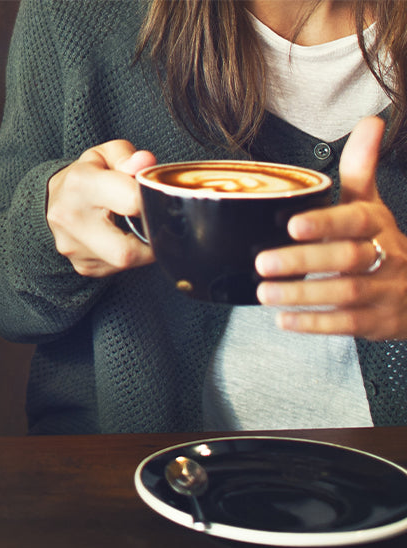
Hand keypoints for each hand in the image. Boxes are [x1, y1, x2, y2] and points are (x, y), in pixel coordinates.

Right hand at [46, 140, 158, 276]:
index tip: (152, 195)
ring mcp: (73, 247)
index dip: (151, 198)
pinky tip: (118, 238)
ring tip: (132, 227)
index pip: (132, 201)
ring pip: (125, 262)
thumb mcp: (104, 156)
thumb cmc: (86, 177)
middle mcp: (71, 220)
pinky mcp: (82, 265)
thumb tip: (145, 163)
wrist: (53, 202)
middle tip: (151, 221)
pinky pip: (117, 267)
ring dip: (139, 247)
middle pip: (127, 250)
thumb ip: (127, 157)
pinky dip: (126, 254)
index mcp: (81, 185)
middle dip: (149, 238)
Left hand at [256, 116, 406, 339]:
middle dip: (303, 261)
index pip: (357, 220)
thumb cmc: (380, 242)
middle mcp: (386, 257)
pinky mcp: (378, 321)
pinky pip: (348, 324)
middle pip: (347, 258)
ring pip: (346, 293)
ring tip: (264, 292)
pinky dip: (314, 323)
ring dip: (302, 294)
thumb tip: (371, 121)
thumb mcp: (371, 206)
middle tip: (262, 262)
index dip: (326, 222)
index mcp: (377, 225)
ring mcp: (385, 291)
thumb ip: (362, 168)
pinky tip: (284, 320)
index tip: (292, 224)